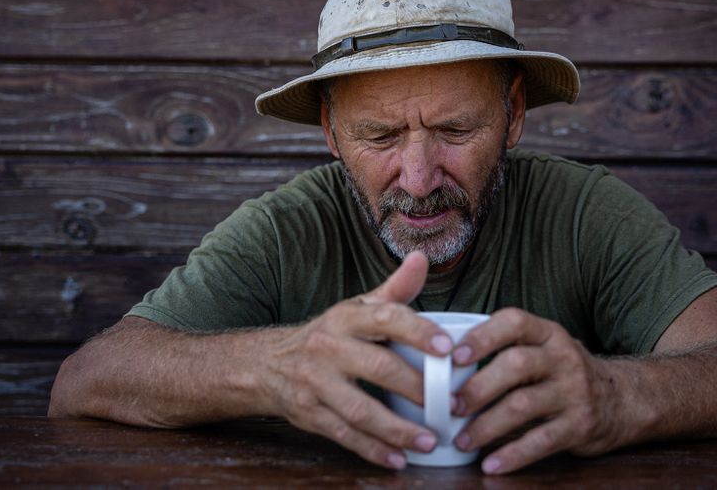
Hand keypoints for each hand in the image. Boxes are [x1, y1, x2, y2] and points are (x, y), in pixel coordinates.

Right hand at [265, 251, 454, 468]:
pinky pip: (344, 435)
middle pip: (377, 367)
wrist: (266, 364)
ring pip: (360, 409)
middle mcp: (329, 347)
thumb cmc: (329, 335)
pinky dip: (372, 450)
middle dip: (416, 388)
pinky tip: (398, 459)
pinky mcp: (309, 414)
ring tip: (430, 440)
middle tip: (450, 404)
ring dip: (397, 429)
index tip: (447, 348)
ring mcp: (316, 383)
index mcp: (346, 317)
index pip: (385, 318)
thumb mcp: (356, 308)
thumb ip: (394, 290)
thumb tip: (421, 258)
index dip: (418, 331)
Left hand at [450, 308, 628, 473]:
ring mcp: (574, 391)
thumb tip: (444, 365)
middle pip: (515, 365)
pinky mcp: (580, 425)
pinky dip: (513, 455)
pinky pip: (541, 441)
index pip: (514, 322)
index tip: (453, 356)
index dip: (482, 336)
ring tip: (462, 440)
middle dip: (478, 387)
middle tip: (450, 406)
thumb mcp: (543, 349)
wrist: (621, 399)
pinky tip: (491, 464)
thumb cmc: (562, 373)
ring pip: (523, 405)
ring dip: (487, 425)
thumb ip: (506, 350)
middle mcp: (563, 357)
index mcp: (547, 333)